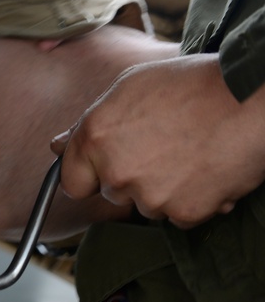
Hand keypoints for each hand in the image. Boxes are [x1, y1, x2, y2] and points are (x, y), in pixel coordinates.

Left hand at [51, 54, 264, 227]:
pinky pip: (178, 216)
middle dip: (131, 176)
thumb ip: (89, 122)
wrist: (251, 100)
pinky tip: (206, 170)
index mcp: (95, 138)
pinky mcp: (182, 213)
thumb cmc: (193, 85)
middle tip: (163, 146)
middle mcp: (115, 171)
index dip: (89, 174)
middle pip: (111, 193)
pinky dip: (191, 200)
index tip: (105, 167)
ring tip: (189, 153)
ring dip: (162, 189)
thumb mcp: (130, 87)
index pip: (71, 182)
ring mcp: (149, 196)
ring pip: (146, 205)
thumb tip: (57, 146)